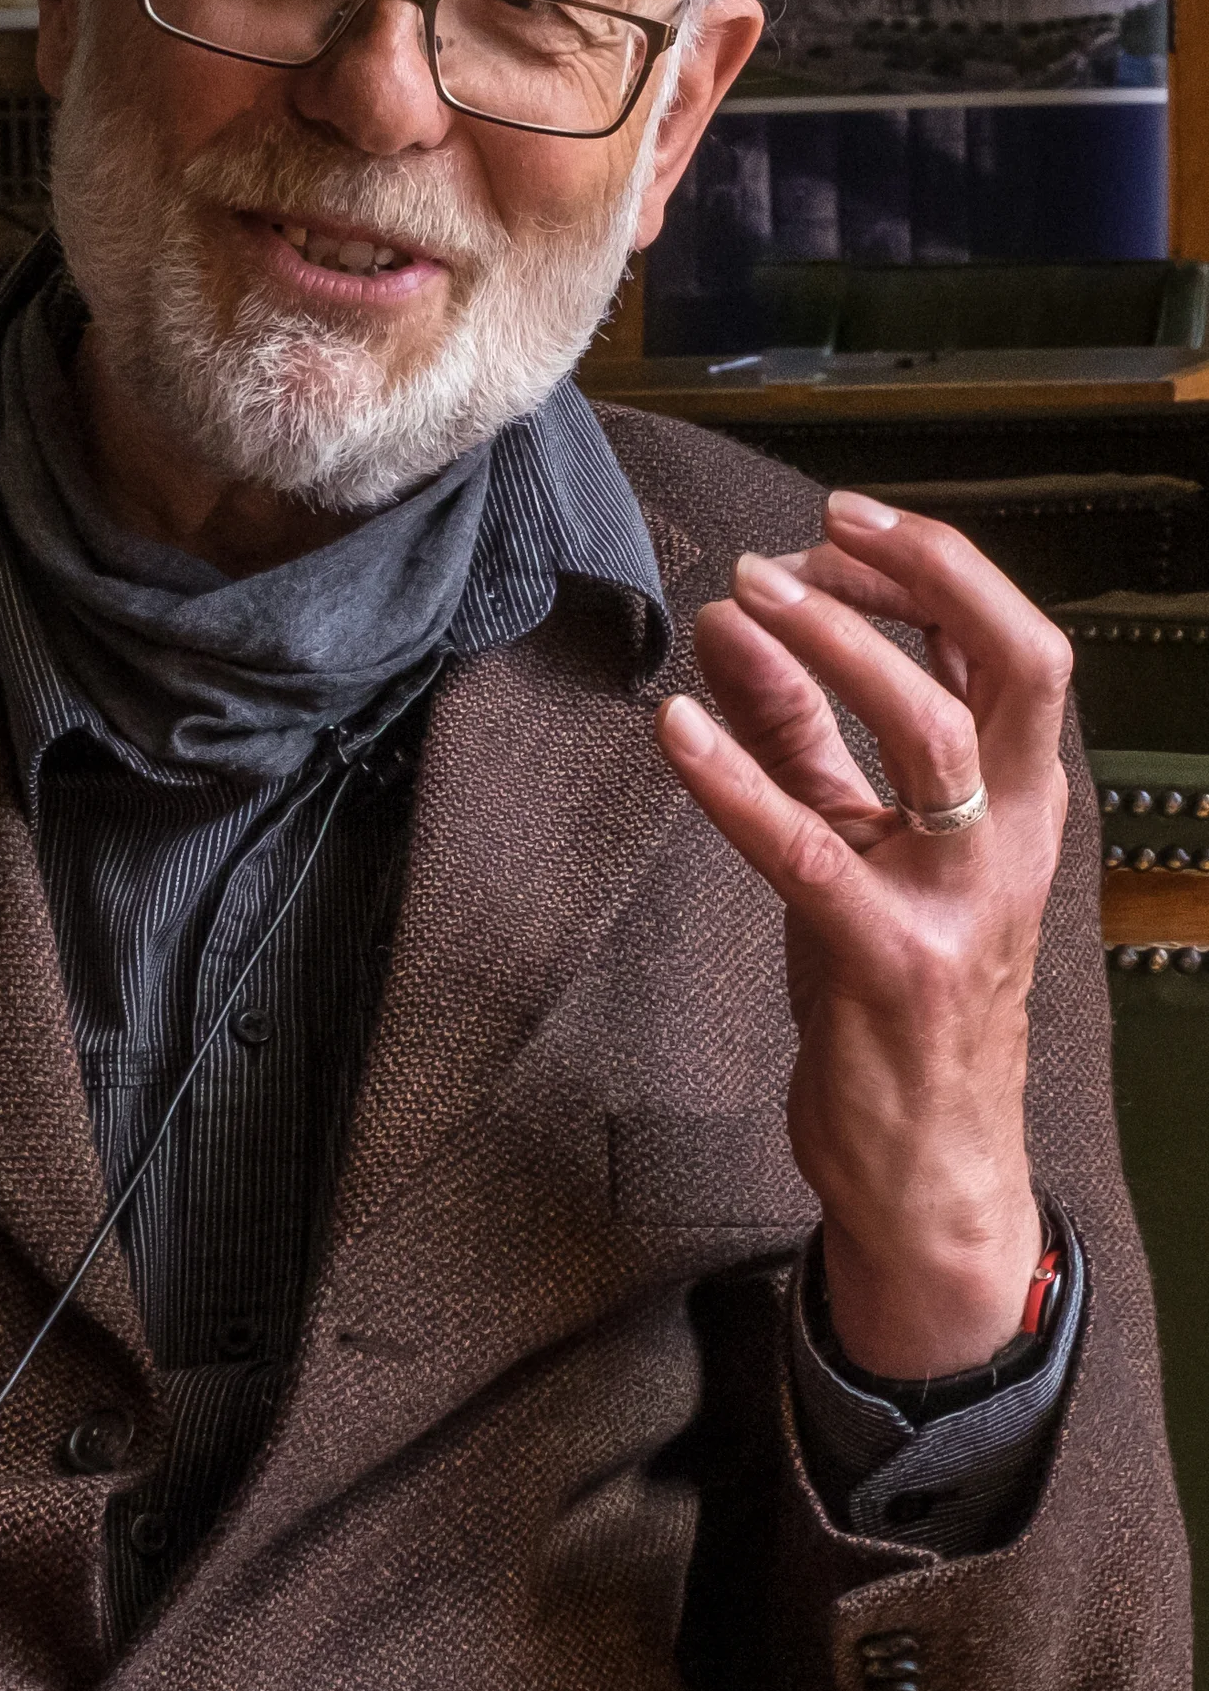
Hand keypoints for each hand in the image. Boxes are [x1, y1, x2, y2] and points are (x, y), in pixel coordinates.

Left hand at [656, 489, 1064, 1379]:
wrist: (927, 1166)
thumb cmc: (894, 996)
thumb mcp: (856, 846)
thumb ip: (801, 737)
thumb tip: (737, 631)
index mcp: (1014, 806)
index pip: (1013, 650)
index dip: (935, 570)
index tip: (842, 525)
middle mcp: (1007, 842)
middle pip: (1014, 667)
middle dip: (917, 579)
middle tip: (809, 537)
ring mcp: (955, 901)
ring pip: (929, 735)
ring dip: (832, 649)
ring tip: (741, 600)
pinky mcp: (885, 962)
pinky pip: (807, 848)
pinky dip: (736, 776)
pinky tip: (675, 725)